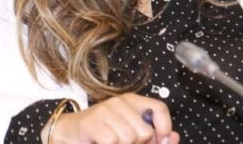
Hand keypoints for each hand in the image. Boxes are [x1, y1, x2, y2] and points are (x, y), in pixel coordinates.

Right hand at [44, 93, 180, 143]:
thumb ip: (154, 139)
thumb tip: (174, 137)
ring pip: (129, 138)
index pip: (159, 109)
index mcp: (133, 102)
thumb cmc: (101, 136)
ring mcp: (105, 110)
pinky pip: (112, 140)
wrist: (68, 136)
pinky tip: (100, 143)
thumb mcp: (130, 137)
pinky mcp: (92, 122)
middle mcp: (120, 102)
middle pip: (144, 131)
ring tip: (110, 143)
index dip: (164, 128)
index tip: (161, 141)